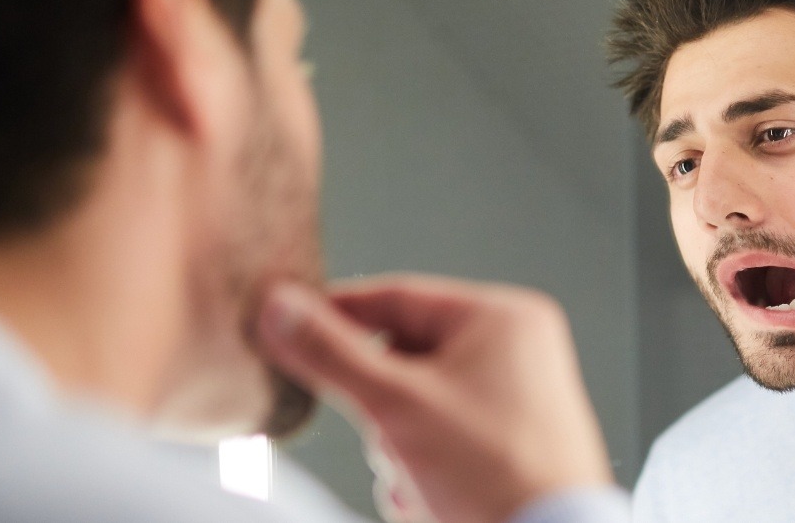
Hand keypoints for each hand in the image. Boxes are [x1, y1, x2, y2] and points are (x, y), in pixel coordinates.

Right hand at [258, 274, 613, 522]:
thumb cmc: (498, 475)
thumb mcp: (395, 406)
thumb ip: (330, 354)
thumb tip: (280, 310)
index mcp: (502, 319)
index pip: (395, 296)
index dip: (335, 315)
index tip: (289, 328)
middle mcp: (515, 353)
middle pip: (402, 359)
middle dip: (379, 411)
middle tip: (384, 435)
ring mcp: (514, 402)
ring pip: (415, 409)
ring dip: (397, 450)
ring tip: (417, 478)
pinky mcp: (507, 447)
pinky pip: (441, 442)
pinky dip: (422, 472)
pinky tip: (430, 499)